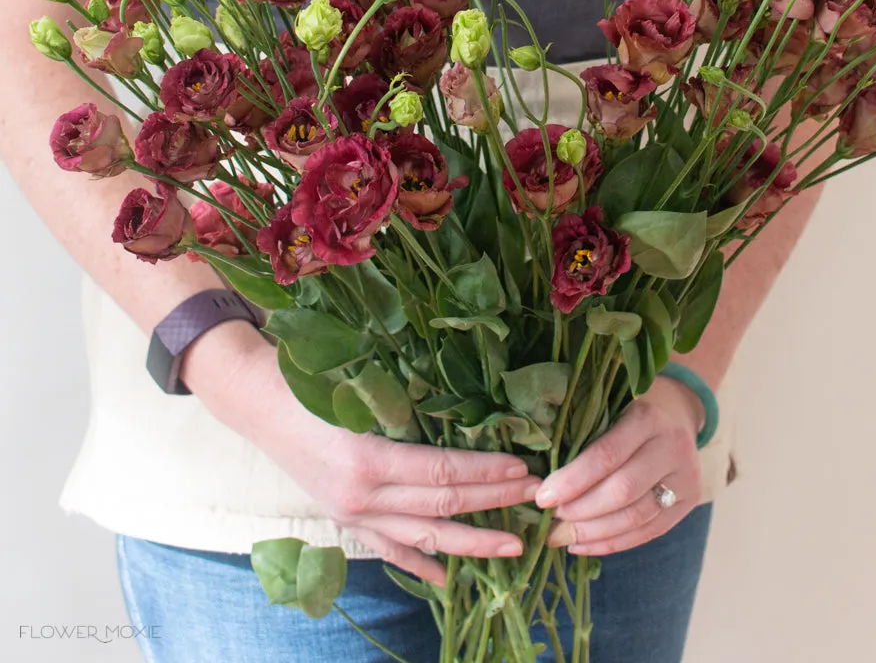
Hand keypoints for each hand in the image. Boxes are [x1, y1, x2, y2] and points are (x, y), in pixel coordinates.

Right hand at [233, 345, 540, 585]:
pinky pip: (390, 551)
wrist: (254, 402)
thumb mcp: (355, 386)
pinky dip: (421, 566)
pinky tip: (450, 579)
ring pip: (423, 538)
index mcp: (366, 458)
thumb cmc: (305, 381)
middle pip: (442, 506)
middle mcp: (361, 496)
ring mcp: (352, 514)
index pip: (443, 472)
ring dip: (472, 543)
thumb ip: (404, 401)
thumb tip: (464, 406)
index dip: (486, 472)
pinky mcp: (344, 520)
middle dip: (493, 504)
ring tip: (513, 546)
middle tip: (535, 499)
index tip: (522, 469)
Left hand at [534, 376, 702, 555]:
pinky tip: (584, 545)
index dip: (573, 480)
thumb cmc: (629, 405)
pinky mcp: (689, 500)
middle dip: (581, 511)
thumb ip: (583, 432)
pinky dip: (613, 543)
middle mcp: (672, 447)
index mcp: (648, 417)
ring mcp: (686, 476)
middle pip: (623, 491)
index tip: (543, 497)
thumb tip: (540, 475)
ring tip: (562, 536)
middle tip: (550, 521)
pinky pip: (649, 531)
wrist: (678, 408)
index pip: (606, 456)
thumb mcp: (609, 403)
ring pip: (636, 517)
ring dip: (594, 533)